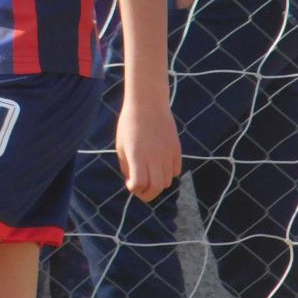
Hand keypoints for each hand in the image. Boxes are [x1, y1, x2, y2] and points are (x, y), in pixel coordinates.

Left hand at [116, 87, 181, 201]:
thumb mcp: (121, 145)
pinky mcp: (176, 149)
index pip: (139, 184)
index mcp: (137, 155)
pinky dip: (168, 174)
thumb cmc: (129, 124)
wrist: (147, 102)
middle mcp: (154, 156)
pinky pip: (176, 171)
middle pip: (156, 188)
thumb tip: (134, 184)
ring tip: (149, 174)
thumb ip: (127, 166)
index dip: (134, 189)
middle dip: (147, 194)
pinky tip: (160, 166)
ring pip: (167, 181)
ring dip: (157, 183)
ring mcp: (167, 153)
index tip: (130, 183)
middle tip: (141, 190)